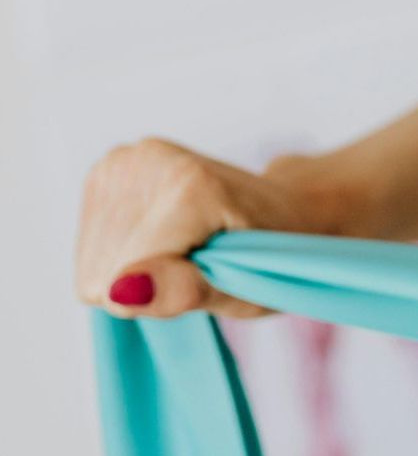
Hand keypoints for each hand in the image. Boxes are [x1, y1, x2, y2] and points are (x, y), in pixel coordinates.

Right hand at [76, 138, 346, 319]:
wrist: (287, 209)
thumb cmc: (275, 258)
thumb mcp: (246, 290)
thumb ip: (184, 291)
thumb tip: (120, 292)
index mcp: (190, 186)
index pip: (126, 277)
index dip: (163, 296)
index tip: (210, 277)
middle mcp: (148, 160)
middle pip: (104, 268)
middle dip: (150, 282)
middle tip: (200, 264)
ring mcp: (125, 159)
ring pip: (93, 259)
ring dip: (137, 269)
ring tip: (186, 249)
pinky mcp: (109, 167)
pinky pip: (91, 243)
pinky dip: (125, 253)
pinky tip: (165, 239)